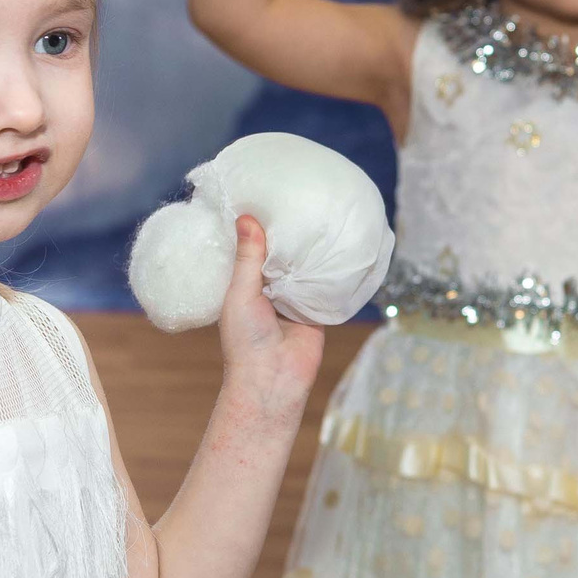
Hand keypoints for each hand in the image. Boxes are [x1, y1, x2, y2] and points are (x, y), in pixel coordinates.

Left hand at [214, 215, 324, 414]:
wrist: (273, 380)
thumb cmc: (245, 341)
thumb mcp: (240, 293)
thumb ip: (247, 258)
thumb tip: (246, 217)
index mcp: (244, 286)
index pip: (250, 250)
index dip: (254, 228)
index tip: (260, 197)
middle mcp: (269, 290)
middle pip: (280, 255)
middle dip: (286, 234)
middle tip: (296, 196)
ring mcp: (294, 299)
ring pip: (303, 266)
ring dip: (309, 249)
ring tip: (318, 212)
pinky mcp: (317, 309)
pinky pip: (325, 284)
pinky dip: (330, 269)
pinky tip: (338, 243)